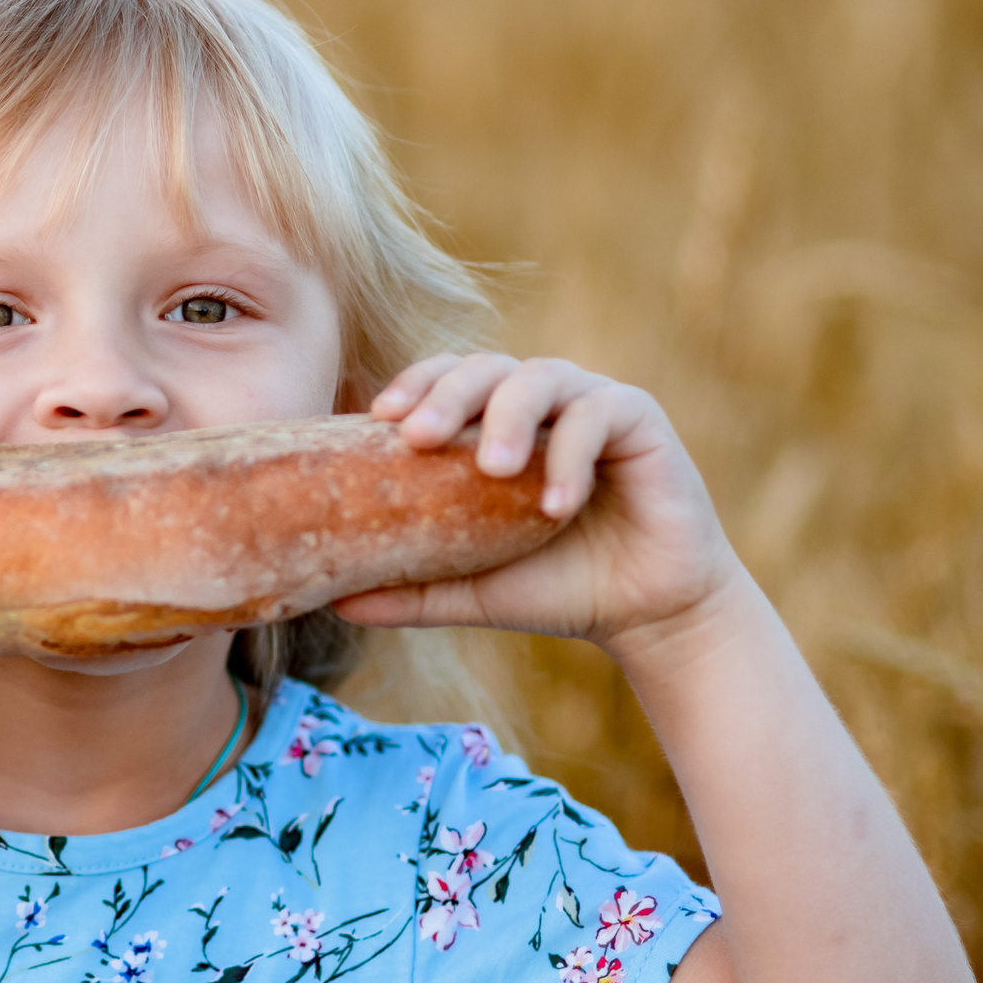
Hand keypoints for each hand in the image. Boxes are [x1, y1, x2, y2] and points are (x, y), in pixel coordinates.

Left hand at [332, 353, 745, 649]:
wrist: (647, 614)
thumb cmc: (556, 587)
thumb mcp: (473, 591)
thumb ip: (411, 590)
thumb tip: (335, 601)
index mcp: (494, 423)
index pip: (445, 380)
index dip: (414, 385)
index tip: (379, 416)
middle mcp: (540, 401)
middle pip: (484, 368)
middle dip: (447, 394)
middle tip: (417, 434)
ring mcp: (591, 403)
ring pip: (540, 377)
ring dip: (510, 417)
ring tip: (493, 468)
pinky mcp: (640, 420)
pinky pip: (600, 415)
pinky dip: (572, 456)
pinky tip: (555, 506)